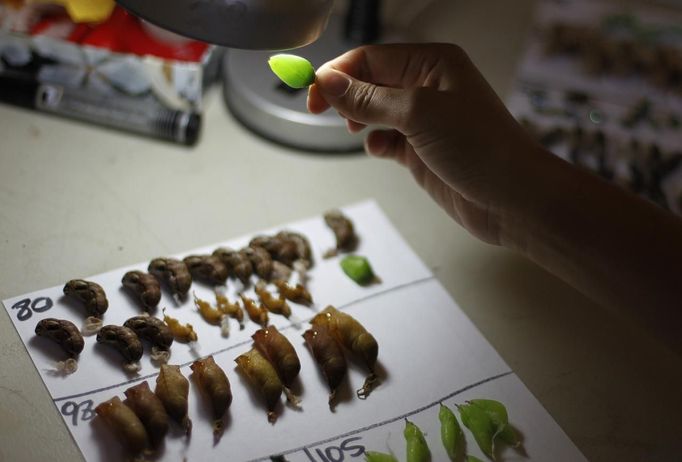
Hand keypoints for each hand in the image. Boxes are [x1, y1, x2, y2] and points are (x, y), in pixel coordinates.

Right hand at [307, 43, 543, 244]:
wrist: (512, 198)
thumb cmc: (479, 147)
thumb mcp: (418, 113)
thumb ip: (369, 98)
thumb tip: (326, 82)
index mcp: (432, 63)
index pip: (371, 58)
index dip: (338, 73)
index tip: (311, 94)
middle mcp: (427, 86)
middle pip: (369, 82)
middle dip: (346, 96)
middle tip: (323, 113)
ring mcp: (424, 119)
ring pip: (373, 111)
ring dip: (359, 120)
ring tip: (358, 132)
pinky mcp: (420, 149)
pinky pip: (384, 138)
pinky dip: (375, 143)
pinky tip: (381, 151)